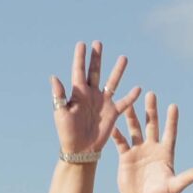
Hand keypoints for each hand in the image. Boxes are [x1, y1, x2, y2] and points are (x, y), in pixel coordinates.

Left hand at [50, 40, 140, 158]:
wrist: (80, 149)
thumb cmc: (67, 133)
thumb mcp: (61, 114)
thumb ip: (60, 96)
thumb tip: (54, 77)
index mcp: (78, 93)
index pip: (79, 71)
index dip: (80, 58)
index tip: (81, 44)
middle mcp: (91, 94)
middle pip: (95, 72)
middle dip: (96, 58)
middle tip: (98, 43)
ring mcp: (103, 102)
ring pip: (112, 82)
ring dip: (118, 71)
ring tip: (123, 57)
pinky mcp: (112, 113)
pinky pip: (124, 102)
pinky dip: (131, 96)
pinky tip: (138, 88)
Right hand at [111, 93, 192, 192]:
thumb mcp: (174, 187)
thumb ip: (186, 178)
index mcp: (165, 153)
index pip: (170, 133)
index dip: (171, 120)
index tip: (173, 106)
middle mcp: (152, 148)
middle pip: (152, 125)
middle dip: (151, 110)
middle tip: (150, 94)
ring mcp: (138, 150)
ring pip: (135, 129)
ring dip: (133, 116)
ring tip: (130, 102)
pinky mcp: (126, 156)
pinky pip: (121, 142)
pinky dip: (117, 134)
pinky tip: (113, 125)